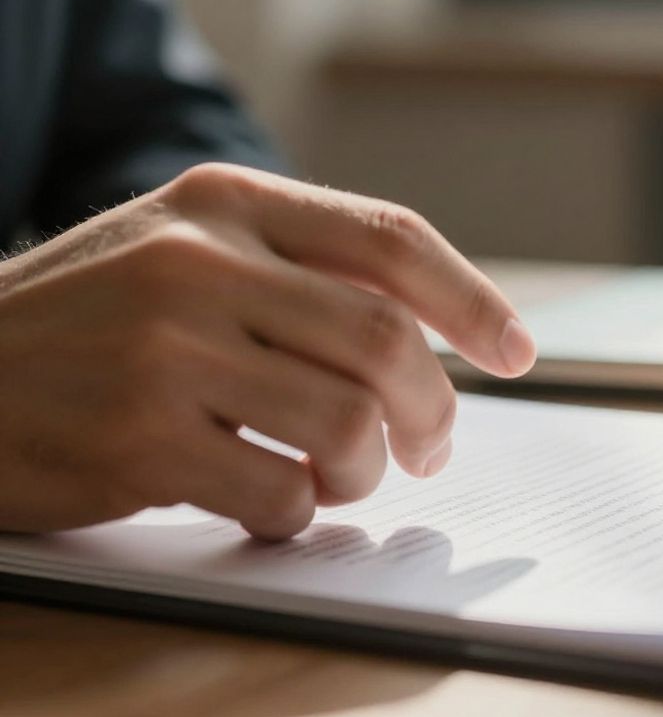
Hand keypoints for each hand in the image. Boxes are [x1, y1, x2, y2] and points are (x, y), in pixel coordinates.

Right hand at [0, 164, 535, 538]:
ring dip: (366, 470)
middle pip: (387, 341)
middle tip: (432, 447)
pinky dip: (300, 515)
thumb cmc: (92, 322)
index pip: (390, 240)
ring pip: (347, 425)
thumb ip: (299, 270)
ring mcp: (164, 351)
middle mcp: (198, 262)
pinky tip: (272, 503)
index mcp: (225, 201)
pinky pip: (282, 495)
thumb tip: (442, 334)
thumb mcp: (185, 251)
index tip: (516, 351)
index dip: (472, 302)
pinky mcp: (137, 441)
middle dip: (434, 409)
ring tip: (340, 476)